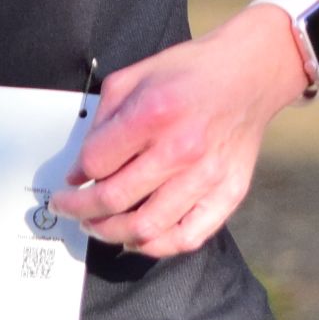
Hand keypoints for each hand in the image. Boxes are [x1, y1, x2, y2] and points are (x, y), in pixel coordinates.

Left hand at [47, 11, 311, 257]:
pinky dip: (155, 246)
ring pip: (145, 228)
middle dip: (79, 208)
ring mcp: (207, 177)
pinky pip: (187, 238)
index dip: (75, 175)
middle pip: (113, 199)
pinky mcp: (228, 194)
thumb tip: (82, 166)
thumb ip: (102, 120)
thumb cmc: (192, 73)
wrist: (249, 75)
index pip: (96, 163)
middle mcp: (181, 149)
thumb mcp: (133, 77)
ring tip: (96, 225)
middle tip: (69, 208)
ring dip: (109, 232)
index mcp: (154, 113)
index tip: (70, 179)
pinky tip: (137, 238)